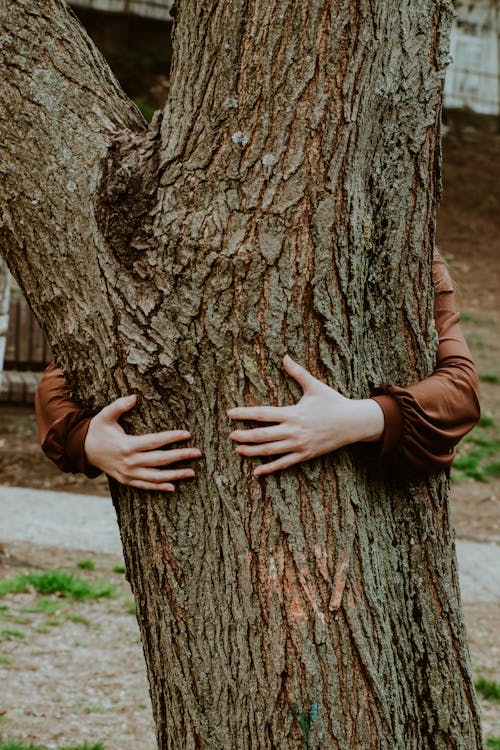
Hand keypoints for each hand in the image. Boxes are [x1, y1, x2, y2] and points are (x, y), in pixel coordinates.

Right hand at [84, 394, 201, 490]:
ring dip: (176, 475)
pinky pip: (146, 486)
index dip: (172, 438)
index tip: (187, 434)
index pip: (155, 441)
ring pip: (156, 477)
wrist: (82, 450)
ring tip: (192, 472)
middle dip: (181, 456)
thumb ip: (119, 405)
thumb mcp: (105, 415)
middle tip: (198, 453)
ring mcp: (128, 474)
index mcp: (127, 445)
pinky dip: (160, 487)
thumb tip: (134, 397)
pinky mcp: (126, 481)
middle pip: (160, 460)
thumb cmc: (98, 430)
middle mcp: (129, 462)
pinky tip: (173, 486)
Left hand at [228, 354, 383, 475]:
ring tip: (238, 450)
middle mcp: (294, 431)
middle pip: (263, 435)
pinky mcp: (305, 455)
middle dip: (245, 435)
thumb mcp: (315, 386)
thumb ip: (298, 372)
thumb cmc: (333, 402)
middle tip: (230, 435)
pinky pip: (284, 464)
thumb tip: (284, 356)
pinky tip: (256, 472)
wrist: (353, 423)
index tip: (231, 413)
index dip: (245, 413)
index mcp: (293, 413)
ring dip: (252, 451)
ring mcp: (299, 445)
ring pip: (270, 451)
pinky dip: (269, 468)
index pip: (263, 414)